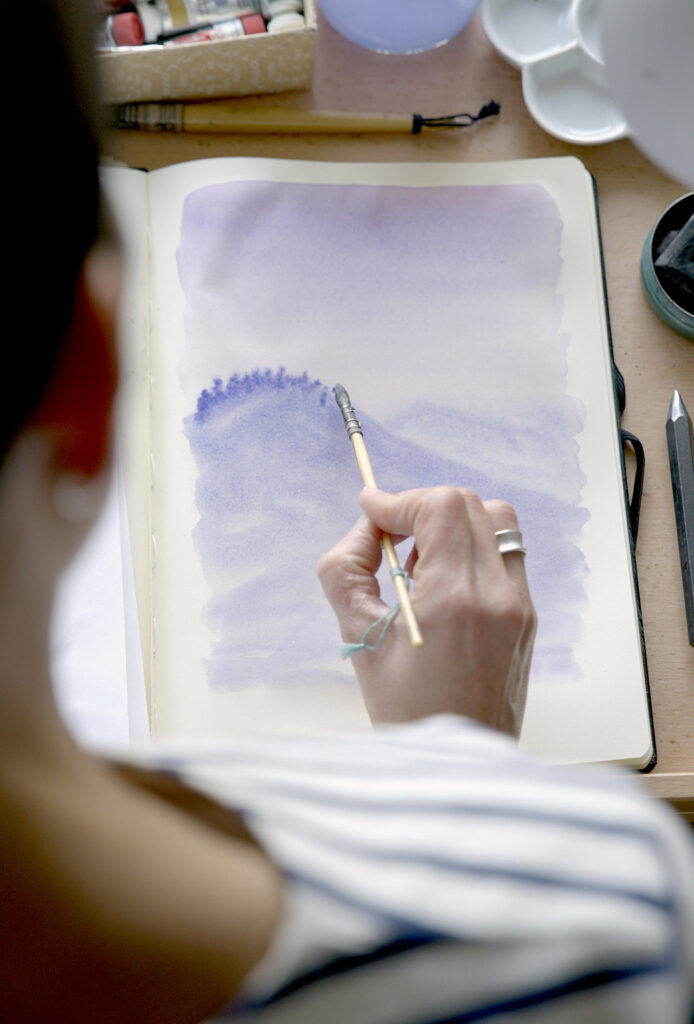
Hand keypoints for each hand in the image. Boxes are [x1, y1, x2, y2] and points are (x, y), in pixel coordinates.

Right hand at [317, 487, 535, 734]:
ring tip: (422, 564)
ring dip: (454, 525)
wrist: (457, 771)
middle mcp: (499, 595)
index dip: (400, 501)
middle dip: (423, 509)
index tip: (371, 515)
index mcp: (456, 600)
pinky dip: (473, 549)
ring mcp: (521, 606)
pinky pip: (505, 555)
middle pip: (471, 505)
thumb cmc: (405, 712)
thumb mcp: (358, 640)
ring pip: (498, 523)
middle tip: (393, 542)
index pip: (442, 507)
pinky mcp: (528, 617)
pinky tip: (444, 586)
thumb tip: (365, 528)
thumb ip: (346, 571)